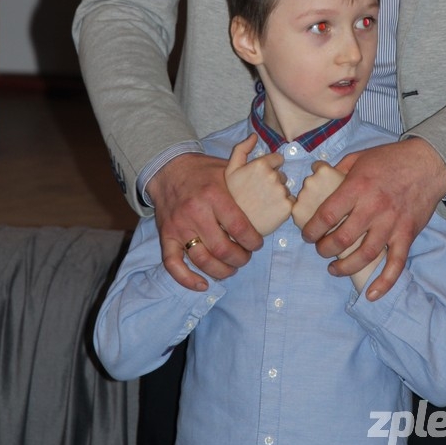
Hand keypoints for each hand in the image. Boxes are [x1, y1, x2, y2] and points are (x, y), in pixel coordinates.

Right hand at [148, 151, 263, 290]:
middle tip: (246, 256)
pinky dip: (187, 280)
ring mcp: (179, 227)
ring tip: (231, 268)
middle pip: (222, 249)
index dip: (252, 241)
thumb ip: (250, 171)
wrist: (167, 168)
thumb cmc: (202, 170)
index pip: (238, 227)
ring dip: (221, 270)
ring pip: (202, 260)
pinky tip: (203, 285)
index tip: (257, 243)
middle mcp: (195, 213)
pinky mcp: (166, 236)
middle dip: (240, 259)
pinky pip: (173, 265)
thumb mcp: (227, 167)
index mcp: (213, 195)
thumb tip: (280, 159)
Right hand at [225, 134, 293, 235]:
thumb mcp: (231, 170)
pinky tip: (270, 211)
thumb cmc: (231, 197)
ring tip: (263, 204)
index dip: (269, 168)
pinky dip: (283, 206)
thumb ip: (242, 149)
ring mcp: (281, 192)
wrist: (232, 226)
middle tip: (259, 194)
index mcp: (261, 165)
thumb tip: (254, 135)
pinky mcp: (287, 208)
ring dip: (278, 194)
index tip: (258, 179)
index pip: (277, 159)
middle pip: (282, 175)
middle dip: (273, 182)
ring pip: (286, 189)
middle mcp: (273, 176)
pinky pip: (291, 202)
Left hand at [301, 138, 445, 299]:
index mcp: (357, 187)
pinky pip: (395, 264)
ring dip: (345, 267)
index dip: (312, 230)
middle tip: (321, 250)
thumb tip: (317, 177)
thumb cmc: (391, 159)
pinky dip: (384, 283)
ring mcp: (391, 224)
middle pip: (342, 239)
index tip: (308, 235)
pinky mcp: (407, 235)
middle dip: (325, 250)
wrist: (429, 163)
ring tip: (334, 269)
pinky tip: (371, 294)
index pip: (327, 215)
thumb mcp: (359, 157)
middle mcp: (373, 208)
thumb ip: (338, 169)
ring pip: (364, 255)